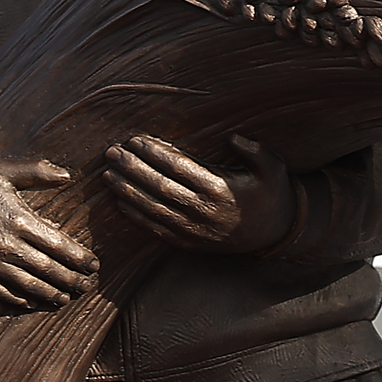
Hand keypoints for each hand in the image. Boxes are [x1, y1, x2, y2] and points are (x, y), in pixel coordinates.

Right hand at [0, 153, 91, 308]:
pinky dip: (21, 300)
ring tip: (66, 298)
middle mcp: (6, 244)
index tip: (94, 265)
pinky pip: (2, 294)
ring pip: (29, 285)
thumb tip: (68, 176)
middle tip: (87, 286)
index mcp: (17, 218)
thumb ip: (35, 172)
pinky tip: (33, 302)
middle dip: (72, 279)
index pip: (58, 244)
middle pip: (49, 269)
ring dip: (51, 294)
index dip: (79, 257)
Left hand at [96, 131, 290, 252]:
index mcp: (220, 190)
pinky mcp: (188, 242)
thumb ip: (255, 152)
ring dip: (127, 192)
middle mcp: (203, 212)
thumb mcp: (273, 169)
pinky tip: (120, 203)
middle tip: (112, 153)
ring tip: (108, 174)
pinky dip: (136, 217)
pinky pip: (156, 230)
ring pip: (153, 210)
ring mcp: (193, 230)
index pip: (179, 169)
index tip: (135, 141)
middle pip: (159, 188)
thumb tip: (235, 138)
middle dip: (132, 170)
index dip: (154, 154)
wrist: (274, 235)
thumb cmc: (271, 194)